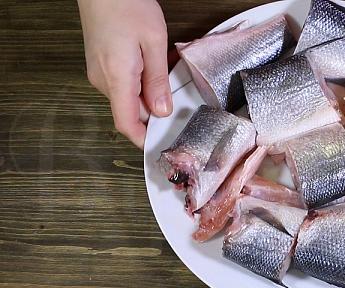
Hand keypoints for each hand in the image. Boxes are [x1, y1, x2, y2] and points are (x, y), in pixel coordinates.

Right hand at [78, 0, 171, 147]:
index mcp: (117, 78)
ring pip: (127, 97)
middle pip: (130, 111)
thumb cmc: (126, 5)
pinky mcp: (100, 64)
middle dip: (154, 111)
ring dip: (147, 94)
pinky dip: (139, 82)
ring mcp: (98, 72)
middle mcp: (102, 80)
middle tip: (175, 99)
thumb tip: (162, 110)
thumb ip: (158, 80)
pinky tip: (150, 65)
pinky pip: (122, 84)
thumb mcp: (154, 42)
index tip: (160, 144)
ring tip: (164, 72)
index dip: (143, 139)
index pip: (126, 123)